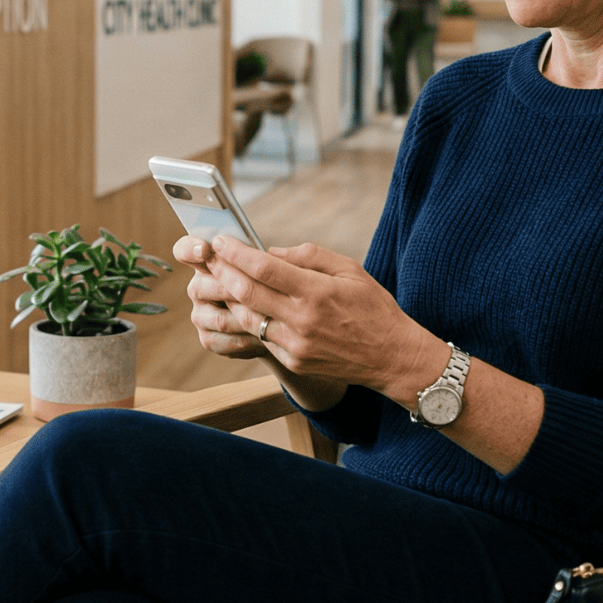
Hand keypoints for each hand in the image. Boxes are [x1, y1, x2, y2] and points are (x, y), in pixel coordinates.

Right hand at [173, 235, 268, 359]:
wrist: (280, 325)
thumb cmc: (278, 286)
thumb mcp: (282, 267)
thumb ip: (277, 257)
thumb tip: (274, 255)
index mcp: (209, 261)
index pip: (185, 249)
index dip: (190, 249)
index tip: (205, 250)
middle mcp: (199, 286)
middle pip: (204, 286)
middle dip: (232, 289)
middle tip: (261, 293)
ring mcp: (201, 314)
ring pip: (219, 318)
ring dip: (246, 319)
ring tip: (273, 319)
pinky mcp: (209, 338)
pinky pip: (223, 341)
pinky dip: (246, 339)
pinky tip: (266, 338)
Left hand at [198, 235, 442, 401]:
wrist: (392, 357)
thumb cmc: (373, 307)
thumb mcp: (350, 270)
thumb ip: (309, 256)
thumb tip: (269, 252)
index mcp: (317, 292)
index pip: (264, 269)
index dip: (237, 253)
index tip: (222, 240)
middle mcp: (302, 320)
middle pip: (247, 293)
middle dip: (222, 272)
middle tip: (210, 257)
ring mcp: (295, 345)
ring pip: (247, 318)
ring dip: (228, 298)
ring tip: (218, 280)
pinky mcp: (293, 361)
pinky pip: (261, 338)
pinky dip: (248, 320)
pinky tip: (241, 306)